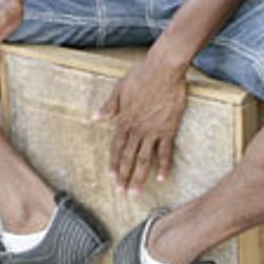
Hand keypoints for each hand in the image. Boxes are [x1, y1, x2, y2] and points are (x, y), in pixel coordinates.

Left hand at [94, 56, 188, 194]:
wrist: (164, 69)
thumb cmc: (141, 75)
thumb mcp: (119, 88)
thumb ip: (109, 106)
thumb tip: (94, 118)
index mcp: (125, 119)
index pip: (117, 146)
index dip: (114, 163)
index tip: (111, 178)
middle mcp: (137, 128)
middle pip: (129, 157)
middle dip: (124, 177)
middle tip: (121, 193)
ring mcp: (153, 130)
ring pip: (144, 159)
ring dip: (139, 177)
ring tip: (136, 193)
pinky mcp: (168, 129)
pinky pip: (165, 151)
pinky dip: (163, 165)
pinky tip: (162, 178)